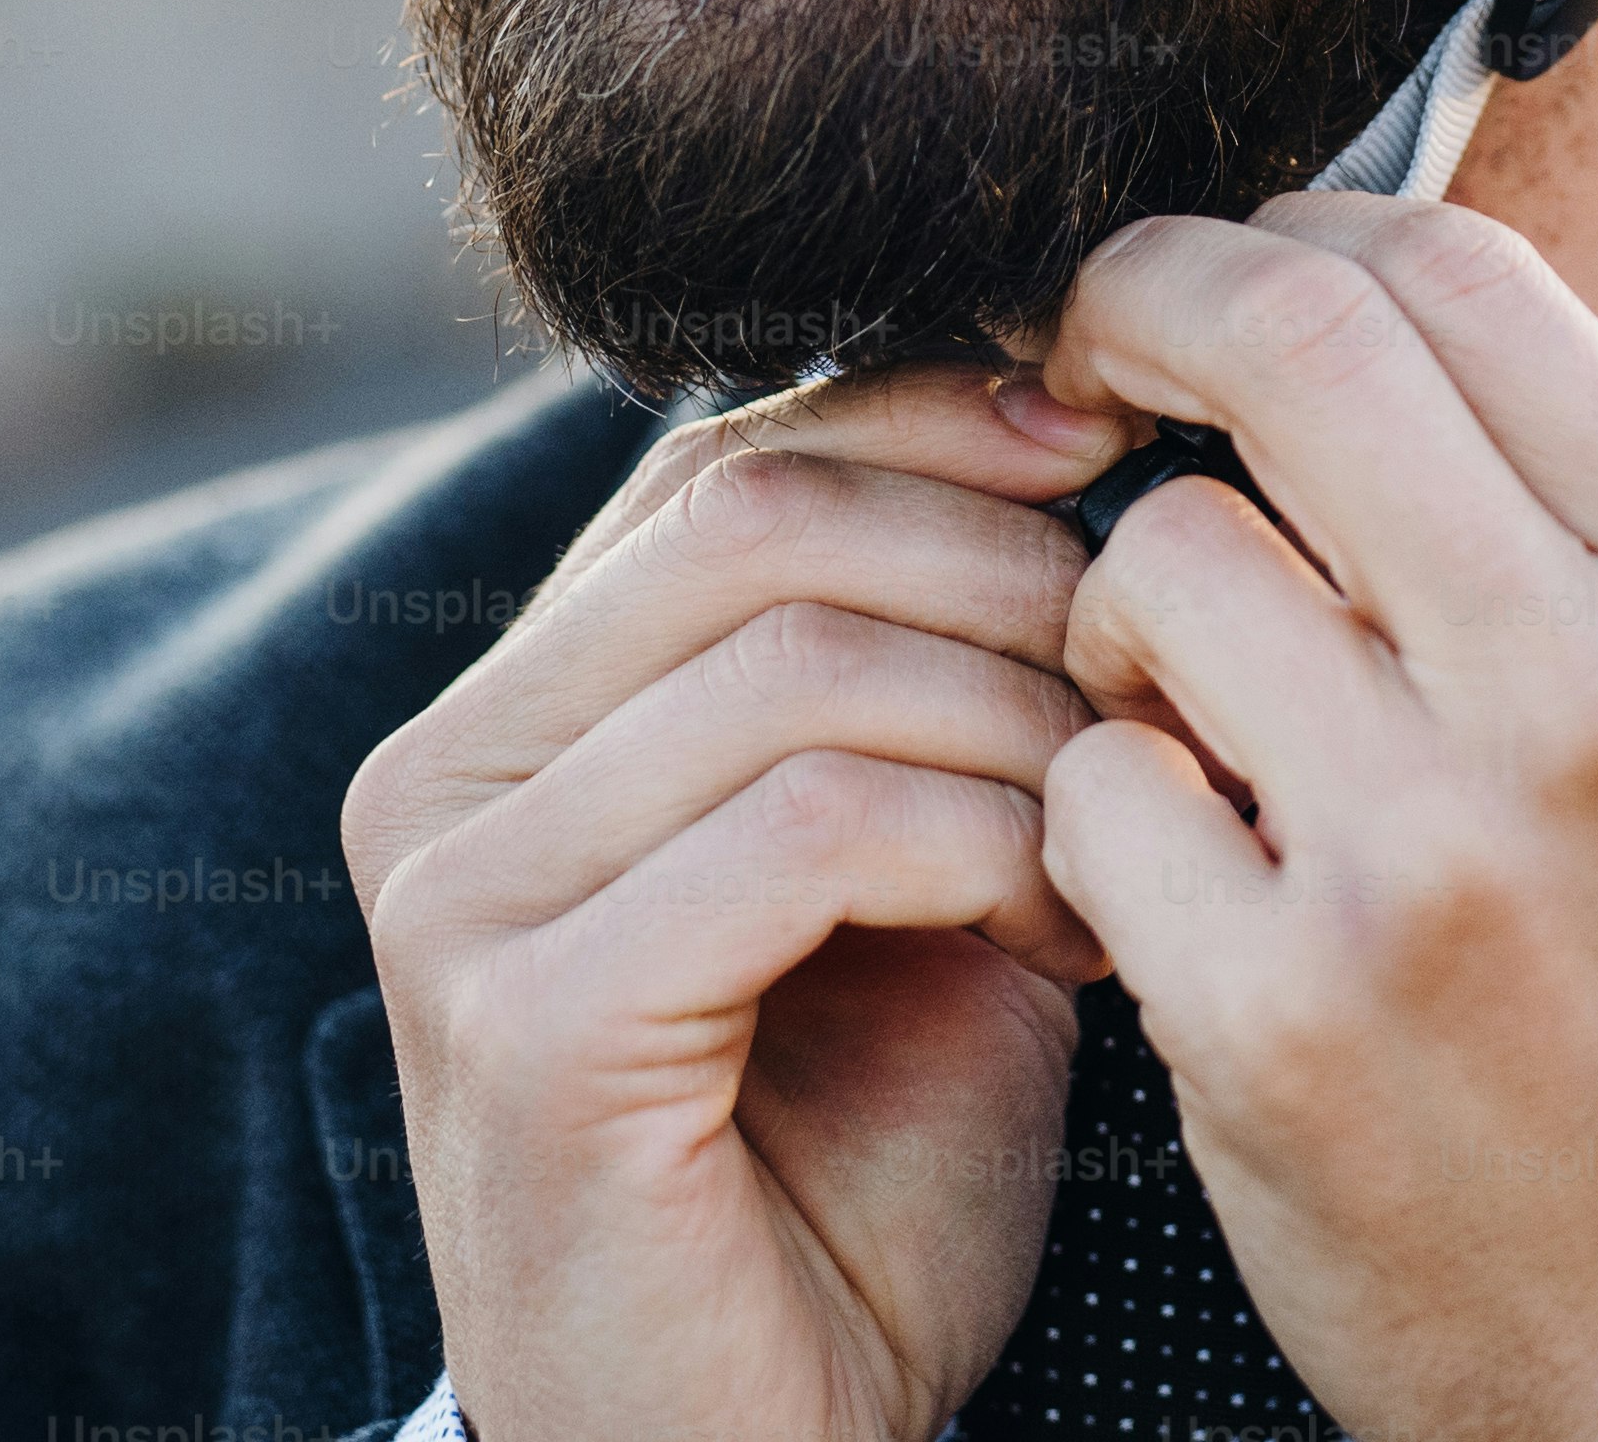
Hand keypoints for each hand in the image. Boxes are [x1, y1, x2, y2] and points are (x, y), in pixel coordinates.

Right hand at [342, 365, 1142, 1441]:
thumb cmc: (860, 1183)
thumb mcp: (913, 868)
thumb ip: (932, 665)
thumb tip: (1080, 415)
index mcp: (515, 712)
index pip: (737, 457)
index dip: (946, 420)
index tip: (1131, 446)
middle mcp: (444, 776)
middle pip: (765, 518)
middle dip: (1008, 570)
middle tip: (1153, 691)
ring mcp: (461, 901)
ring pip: (805, 661)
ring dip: (1020, 727)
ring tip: (1124, 838)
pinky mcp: (532, 1029)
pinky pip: (809, 829)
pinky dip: (984, 847)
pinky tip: (1068, 932)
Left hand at [1032, 195, 1597, 1441]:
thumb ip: (1564, 495)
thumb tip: (1344, 272)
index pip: (1445, 265)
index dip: (1278, 229)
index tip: (1203, 282)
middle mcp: (1592, 683)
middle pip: (1282, 336)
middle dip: (1133, 305)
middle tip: (1074, 357)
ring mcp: (1431, 852)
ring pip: (1154, 557)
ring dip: (1116, 614)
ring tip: (1181, 714)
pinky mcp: (1281, 1013)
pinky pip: (1088, 789)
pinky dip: (1092, 819)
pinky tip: (1175, 887)